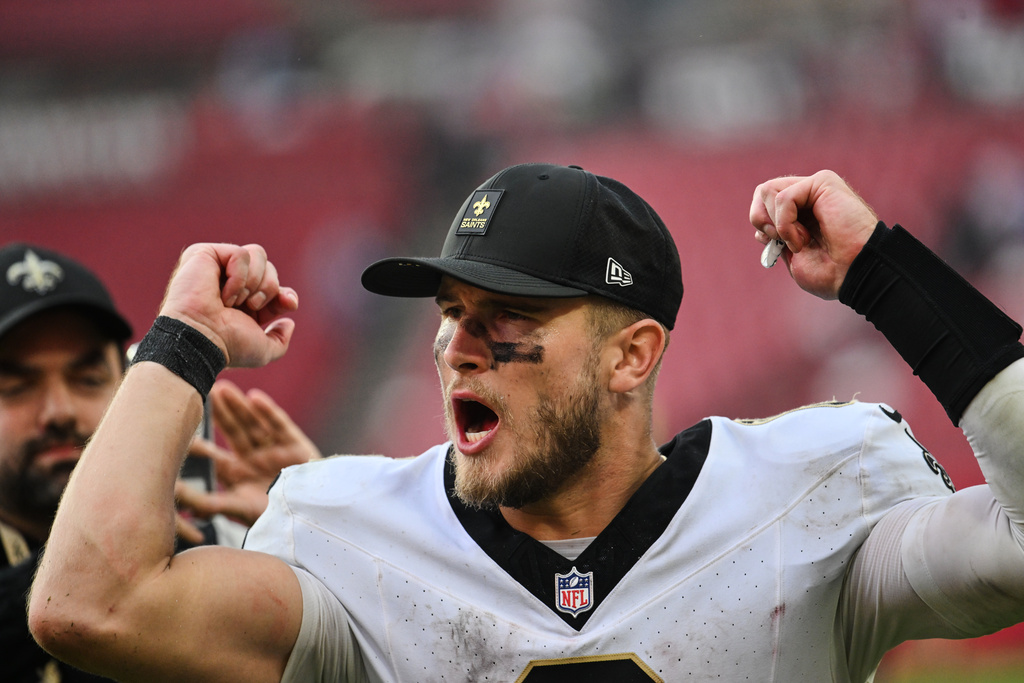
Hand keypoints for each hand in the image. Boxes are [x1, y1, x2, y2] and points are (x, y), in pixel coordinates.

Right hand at [159, 243, 298, 367]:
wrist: (203, 340)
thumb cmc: (228, 346)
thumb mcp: (262, 351)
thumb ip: (279, 341)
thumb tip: (289, 323)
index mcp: (243, 302)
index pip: (275, 287)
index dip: (284, 294)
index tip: (288, 304)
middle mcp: (230, 282)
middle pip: (269, 267)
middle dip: (267, 289)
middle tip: (250, 306)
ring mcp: (217, 267)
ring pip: (258, 254)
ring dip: (253, 282)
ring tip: (234, 301)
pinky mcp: (203, 254)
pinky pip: (240, 254)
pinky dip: (238, 276)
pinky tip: (222, 293)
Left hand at [174, 379, 319, 543]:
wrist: (313, 519)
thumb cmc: (275, 519)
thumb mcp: (238, 509)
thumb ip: (210, 502)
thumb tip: (177, 495)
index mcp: (238, 477)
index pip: (215, 455)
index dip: (201, 441)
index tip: (180, 426)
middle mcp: (255, 461)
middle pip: (234, 432)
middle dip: (220, 413)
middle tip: (201, 391)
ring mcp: (275, 451)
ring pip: (254, 424)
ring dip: (239, 406)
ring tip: (222, 389)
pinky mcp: (296, 446)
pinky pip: (280, 424)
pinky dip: (268, 412)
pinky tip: (255, 398)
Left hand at [749, 170, 878, 298]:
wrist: (855, 274)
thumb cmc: (831, 273)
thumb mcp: (792, 257)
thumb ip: (776, 237)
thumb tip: (760, 226)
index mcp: (801, 212)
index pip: (763, 203)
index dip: (761, 224)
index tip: (775, 244)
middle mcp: (808, 196)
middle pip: (761, 192)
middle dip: (761, 220)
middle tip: (780, 240)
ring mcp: (815, 187)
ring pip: (767, 190)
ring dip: (777, 224)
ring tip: (800, 241)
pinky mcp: (823, 182)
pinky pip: (784, 197)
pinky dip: (785, 223)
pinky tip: (804, 238)